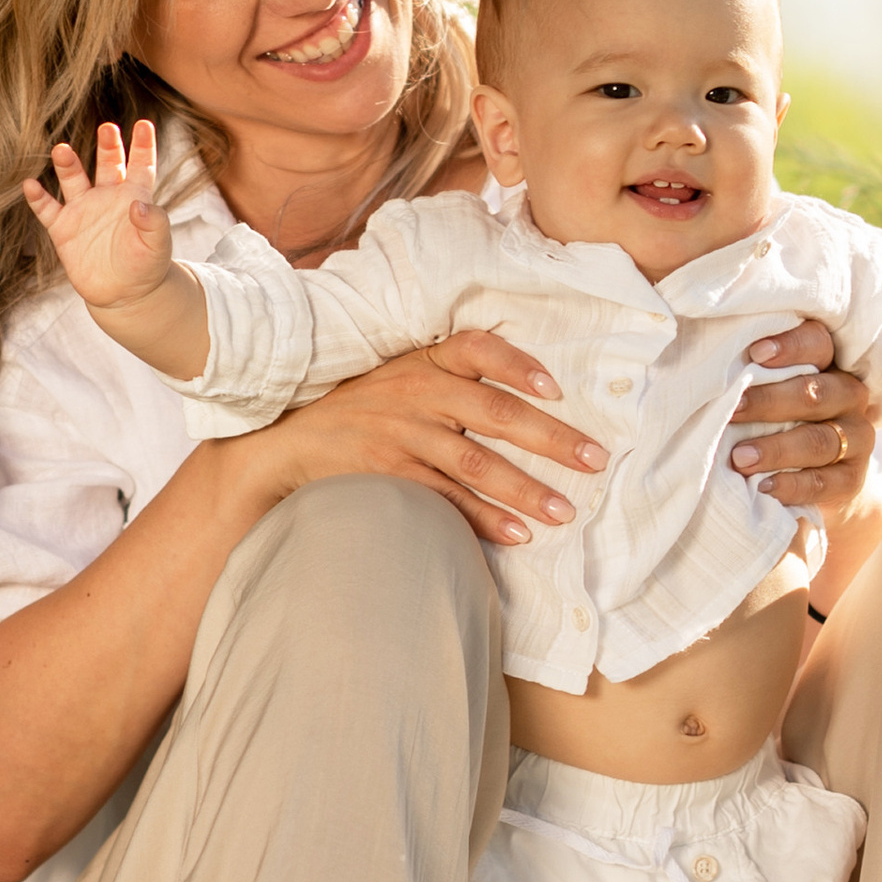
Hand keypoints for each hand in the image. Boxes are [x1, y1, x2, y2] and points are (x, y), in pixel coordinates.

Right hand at [22, 117, 171, 308]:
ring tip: (61, 149)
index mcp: (134, 196)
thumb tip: (139, 205)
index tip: (144, 124)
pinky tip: (30, 185)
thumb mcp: (158, 246)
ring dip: (67, 165)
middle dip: (107, 147)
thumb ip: (154, 224)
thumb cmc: (147, 266)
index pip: (140, 165)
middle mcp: (107, 196)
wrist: (123, 294)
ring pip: (73, 179)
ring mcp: (83, 210)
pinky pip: (47, 209)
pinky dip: (38, 198)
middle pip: (107, 164)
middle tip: (107, 128)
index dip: (143, 146)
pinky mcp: (63, 229)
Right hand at [248, 329, 608, 547]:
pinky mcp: (387, 475)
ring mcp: (400, 435)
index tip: (556, 388)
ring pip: (476, 462)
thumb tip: (527, 396)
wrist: (287, 445)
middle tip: (594, 460)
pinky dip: (483, 517)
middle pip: (495, 412)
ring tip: (564, 511)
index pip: (477, 348)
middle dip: (550, 438)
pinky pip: (445, 498)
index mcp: (423, 364)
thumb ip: (450, 378)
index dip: (519, 364)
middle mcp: (415, 394)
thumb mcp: (398, 379)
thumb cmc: (360, 413)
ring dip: (525, 489)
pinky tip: (517, 533)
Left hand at [725, 321, 881, 520]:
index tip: (755, 353)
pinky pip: (826, 482)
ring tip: (740, 458)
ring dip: (777, 449)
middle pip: (816, 393)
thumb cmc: (776, 421)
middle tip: (733, 410)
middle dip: (770, 402)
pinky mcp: (853, 478)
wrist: (815, 479)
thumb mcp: (767, 394)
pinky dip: (793, 485)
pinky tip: (764, 487)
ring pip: (820, 440)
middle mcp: (849, 395)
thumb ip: (751, 378)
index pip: (819, 344)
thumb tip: (703, 369)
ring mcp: (857, 438)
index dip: (791, 346)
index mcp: (829, 364)